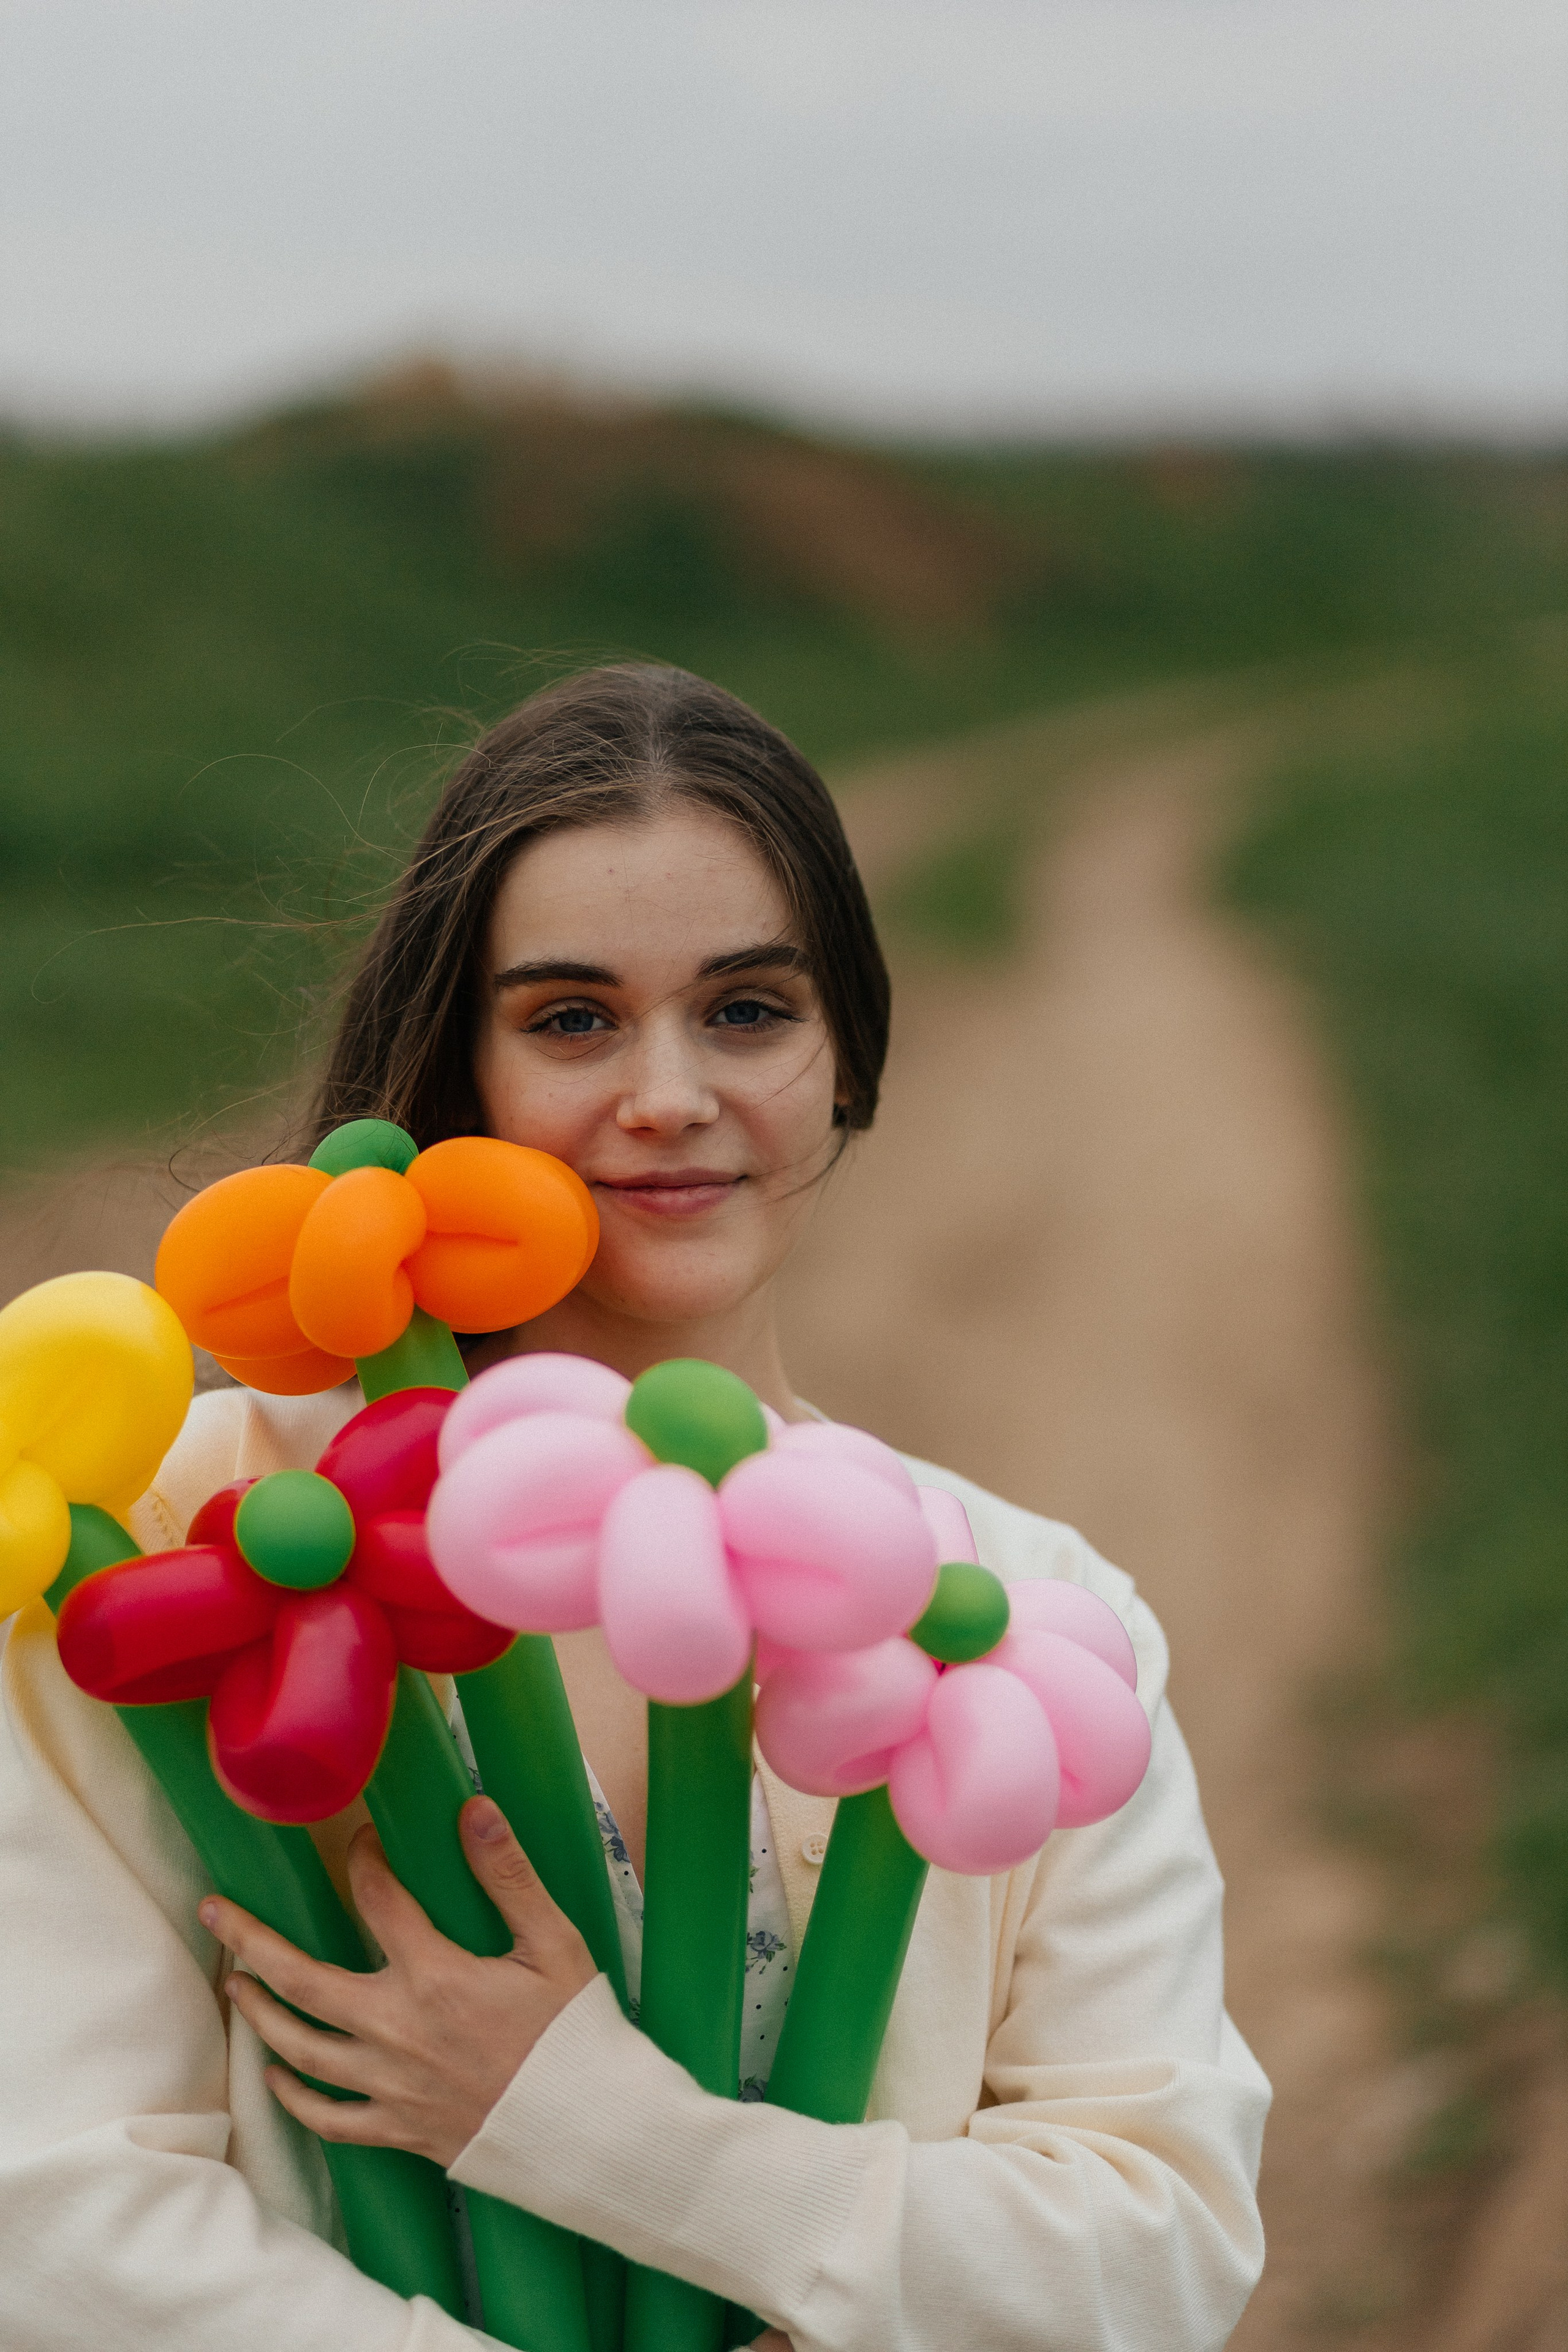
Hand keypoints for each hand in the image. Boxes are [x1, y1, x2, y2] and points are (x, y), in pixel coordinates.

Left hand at [199, 1797, 595, 2166]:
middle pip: (301, 1978)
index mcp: (433, 1976)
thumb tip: (474, 1809)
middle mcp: (396, 2029)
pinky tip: (275, 2076)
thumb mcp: (553, 1943)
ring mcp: (389, 2085)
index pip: (377, 1899)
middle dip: (249, 1939)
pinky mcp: (397, 2130)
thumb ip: (507, 1875)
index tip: (362, 1840)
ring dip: (259, 2011)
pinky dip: (293, 2097)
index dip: (363, 1859)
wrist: (588, 2129)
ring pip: (299, 2047)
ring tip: (235, 1983)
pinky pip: (326, 2118)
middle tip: (214, 1910)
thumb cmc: (573, 2032)